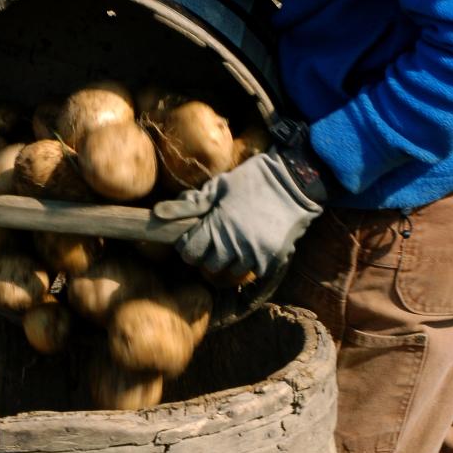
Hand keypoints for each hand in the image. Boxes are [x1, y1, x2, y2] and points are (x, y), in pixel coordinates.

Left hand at [152, 148, 322, 277]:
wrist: (294, 181)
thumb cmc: (253, 180)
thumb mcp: (219, 185)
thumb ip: (190, 204)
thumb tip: (158, 213)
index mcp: (217, 225)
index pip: (189, 253)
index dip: (189, 245)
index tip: (195, 235)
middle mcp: (234, 245)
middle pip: (207, 267)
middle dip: (206, 254)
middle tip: (213, 237)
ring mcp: (254, 255)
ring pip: (229, 272)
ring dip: (227, 260)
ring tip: (232, 241)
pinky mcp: (271, 260)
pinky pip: (251, 272)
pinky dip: (249, 262)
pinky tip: (251, 244)